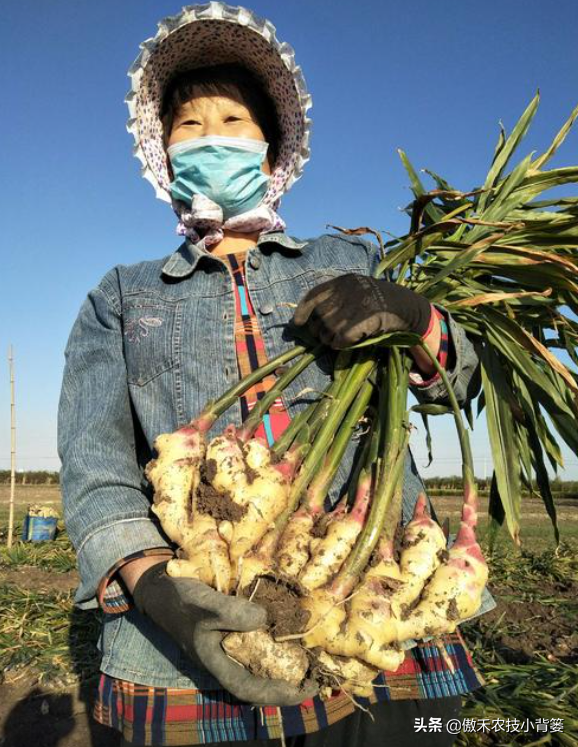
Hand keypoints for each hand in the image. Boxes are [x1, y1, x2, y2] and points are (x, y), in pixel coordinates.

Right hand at [133, 562, 316, 705]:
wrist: (161, 586)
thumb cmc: (180, 599)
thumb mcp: (205, 604)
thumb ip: (233, 612)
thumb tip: (267, 619)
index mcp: (216, 663)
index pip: (251, 689)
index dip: (279, 693)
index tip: (305, 688)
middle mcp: (225, 659)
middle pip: (260, 680)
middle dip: (289, 681)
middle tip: (317, 673)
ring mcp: (228, 647)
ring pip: (260, 663)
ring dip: (284, 662)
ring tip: (310, 656)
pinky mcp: (231, 632)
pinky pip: (256, 643)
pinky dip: (274, 640)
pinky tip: (288, 630)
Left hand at [293, 274, 433, 348]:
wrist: (406, 306)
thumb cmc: (378, 302)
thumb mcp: (355, 292)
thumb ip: (335, 300)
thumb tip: (308, 319)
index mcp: (343, 282)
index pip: (313, 296)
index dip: (303, 311)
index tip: (297, 323)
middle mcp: (347, 291)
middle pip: (319, 317)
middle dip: (319, 330)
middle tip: (328, 337)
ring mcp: (357, 305)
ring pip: (328, 330)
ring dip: (330, 339)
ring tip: (339, 339)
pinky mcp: (365, 320)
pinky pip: (342, 338)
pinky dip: (341, 343)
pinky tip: (345, 343)